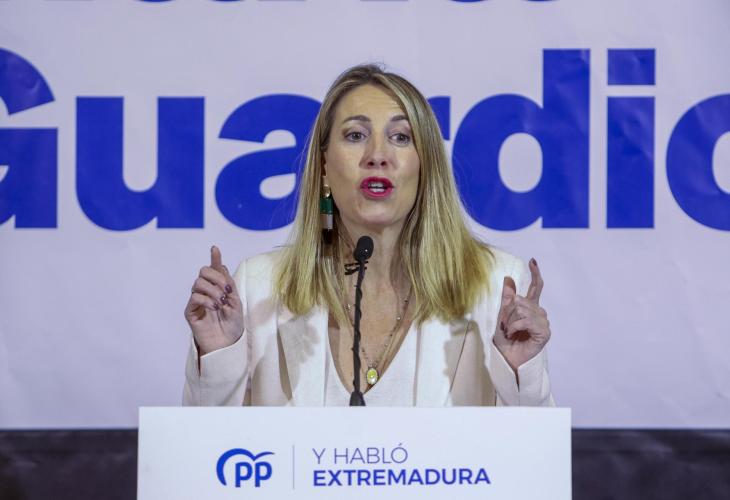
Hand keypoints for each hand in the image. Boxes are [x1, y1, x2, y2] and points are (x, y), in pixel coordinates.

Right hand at [184, 246, 243, 354]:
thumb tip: (221, 266)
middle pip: (203, 272)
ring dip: (213, 290)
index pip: (214, 270)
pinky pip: (195, 297)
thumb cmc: (232, 324)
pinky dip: (207, 300)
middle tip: (226, 291)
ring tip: (221, 303)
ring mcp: (197, 301)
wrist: (228, 343)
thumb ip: (228, 284)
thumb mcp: (236, 301)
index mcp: (218, 288)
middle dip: (216, 277)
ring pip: (198, 283)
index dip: (214, 258)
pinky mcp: (190, 311)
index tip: (215, 248)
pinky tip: (215, 308)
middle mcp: (205, 292)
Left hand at [492, 258, 550, 372]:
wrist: (506, 359)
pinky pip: (526, 320)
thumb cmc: (505, 340)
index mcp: (530, 307)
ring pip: (523, 309)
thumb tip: (508, 278)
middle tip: (505, 325)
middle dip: (508, 312)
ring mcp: (543, 323)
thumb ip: (506, 298)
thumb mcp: (502, 316)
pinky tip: (514, 333)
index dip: (535, 274)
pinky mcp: (544, 333)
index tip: (532, 261)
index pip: (535, 287)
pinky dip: (515, 326)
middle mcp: (539, 313)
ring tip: (509, 331)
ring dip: (510, 321)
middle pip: (522, 300)